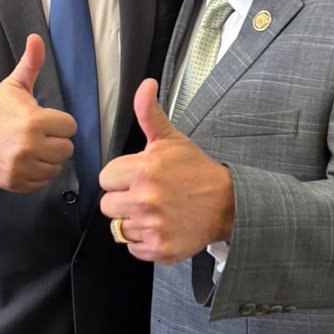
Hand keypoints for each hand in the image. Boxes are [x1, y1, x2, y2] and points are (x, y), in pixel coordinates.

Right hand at [0, 34, 76, 190]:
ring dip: (47, 158)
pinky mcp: (17, 182)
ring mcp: (23, 167)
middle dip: (55, 140)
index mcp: (34, 121)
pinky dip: (36, 174)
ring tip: (31, 148)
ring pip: (56, 166)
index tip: (45, 120)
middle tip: (39, 135)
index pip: (70, 126)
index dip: (59, 122)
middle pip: (66, 149)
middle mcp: (30, 146)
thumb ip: (31, 63)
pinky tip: (25, 161)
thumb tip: (36, 38)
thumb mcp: (13, 86)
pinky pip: (42, 182)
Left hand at [99, 79, 233, 263]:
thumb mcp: (171, 139)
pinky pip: (133, 247)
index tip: (139, 177)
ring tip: (156, 211)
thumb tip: (145, 85)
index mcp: (144, 169)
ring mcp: (152, 226)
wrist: (227, 204)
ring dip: (134, 221)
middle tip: (146, 195)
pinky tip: (161, 226)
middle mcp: (145, 199)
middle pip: (107, 206)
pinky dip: (144, 240)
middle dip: (123, 200)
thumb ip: (149, 113)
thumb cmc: (196, 171)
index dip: (120, 178)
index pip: (105, 179)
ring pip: (119, 227)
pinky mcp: (160, 248)